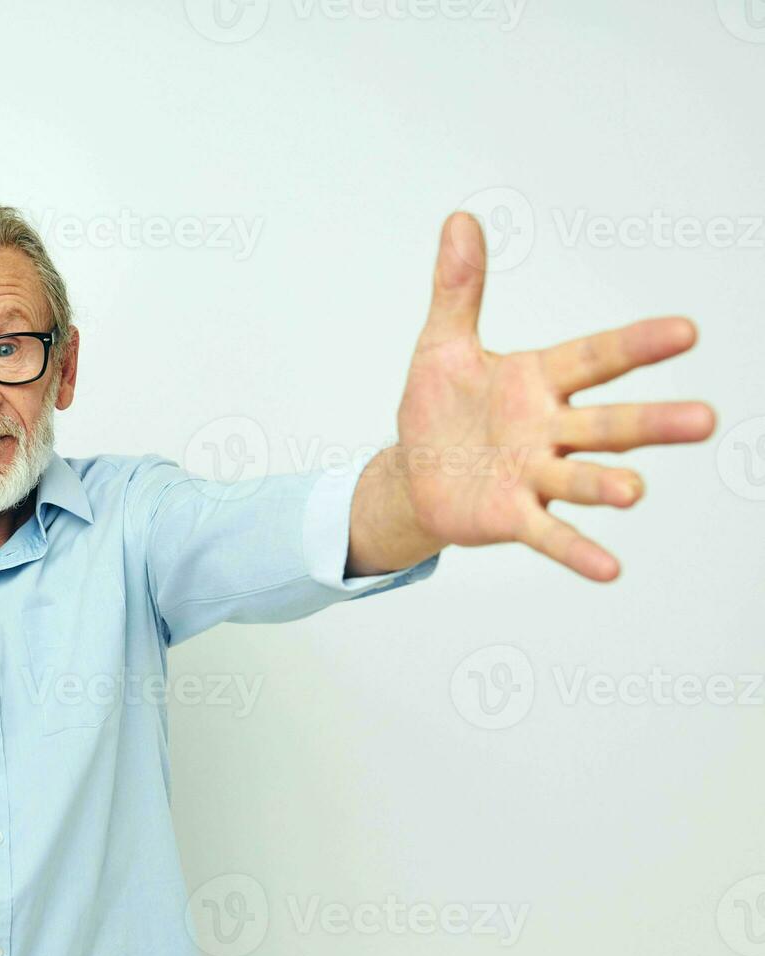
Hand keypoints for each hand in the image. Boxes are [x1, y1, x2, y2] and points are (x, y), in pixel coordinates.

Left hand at [394, 213, 714, 580]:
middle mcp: (548, 429)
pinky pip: (549, 534)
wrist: (414, 473)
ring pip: (582, 478)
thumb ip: (457, 288)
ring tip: (636, 491)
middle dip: (652, 422)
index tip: (686, 331)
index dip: (637, 345)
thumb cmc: (440, 407)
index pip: (594, 358)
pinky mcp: (513, 515)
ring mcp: (535, 476)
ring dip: (609, 485)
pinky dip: (577, 550)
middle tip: (705, 419)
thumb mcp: (442, 344)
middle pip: (607, 423)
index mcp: (538, 381)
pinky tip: (610, 569)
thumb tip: (459, 221)